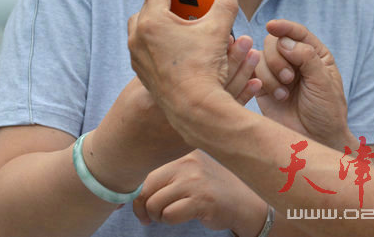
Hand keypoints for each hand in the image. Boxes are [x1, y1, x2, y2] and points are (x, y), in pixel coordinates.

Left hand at [128, 0, 260, 118]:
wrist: (192, 107)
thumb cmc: (202, 68)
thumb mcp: (217, 30)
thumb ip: (225, 5)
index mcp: (153, 21)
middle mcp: (139, 37)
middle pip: (149, 8)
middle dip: (164, 0)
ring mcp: (138, 56)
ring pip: (144, 29)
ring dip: (160, 21)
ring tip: (182, 21)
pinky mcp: (143, 71)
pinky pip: (146, 46)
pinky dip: (158, 39)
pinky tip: (177, 44)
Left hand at [133, 150, 267, 235]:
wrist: (244, 201)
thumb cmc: (211, 188)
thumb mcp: (190, 170)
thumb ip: (165, 172)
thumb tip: (130, 188)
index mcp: (182, 151)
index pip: (145, 167)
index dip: (135, 189)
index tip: (135, 201)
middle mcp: (188, 161)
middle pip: (145, 186)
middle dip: (142, 207)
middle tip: (149, 216)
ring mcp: (195, 180)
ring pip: (154, 203)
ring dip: (158, 216)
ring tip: (170, 214)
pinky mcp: (201, 199)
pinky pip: (169, 215)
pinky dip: (170, 221)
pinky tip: (182, 216)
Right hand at [255, 19, 354, 149]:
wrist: (316, 140)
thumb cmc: (326, 111)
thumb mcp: (323, 82)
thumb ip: (306, 58)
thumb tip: (284, 41)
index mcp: (314, 54)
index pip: (297, 33)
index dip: (284, 27)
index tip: (272, 26)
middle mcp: (294, 60)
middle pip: (275, 42)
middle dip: (278, 57)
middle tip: (289, 78)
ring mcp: (278, 74)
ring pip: (261, 57)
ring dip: (271, 72)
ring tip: (284, 92)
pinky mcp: (264, 88)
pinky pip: (253, 74)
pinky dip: (262, 81)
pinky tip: (276, 96)